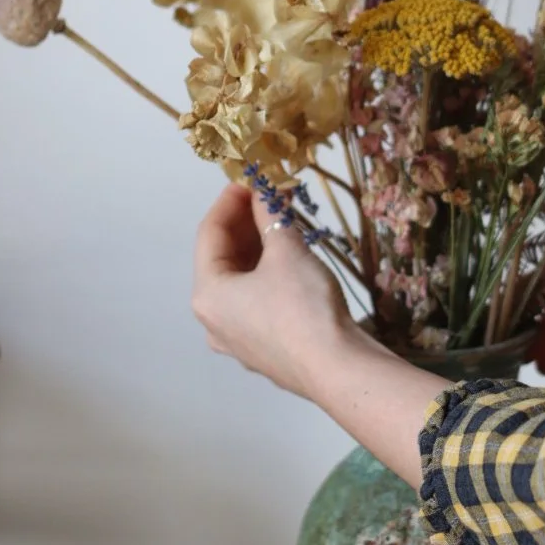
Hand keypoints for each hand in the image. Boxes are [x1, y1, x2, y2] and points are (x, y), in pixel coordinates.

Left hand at [192, 183, 355, 397]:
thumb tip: (265, 192)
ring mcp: (236, 340)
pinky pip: (256, 303)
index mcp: (207, 294)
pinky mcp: (262, 351)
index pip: (209, 233)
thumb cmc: (304, 306)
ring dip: (259, 248)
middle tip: (272, 195)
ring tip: (284, 221)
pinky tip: (290, 260)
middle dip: (247, 223)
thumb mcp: (287, 251)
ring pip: (241, 282)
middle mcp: (213, 320)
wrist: (337, 369)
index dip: (230, 199)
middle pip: (223, 258)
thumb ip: (271, 217)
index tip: (251, 175)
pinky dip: (267, 276)